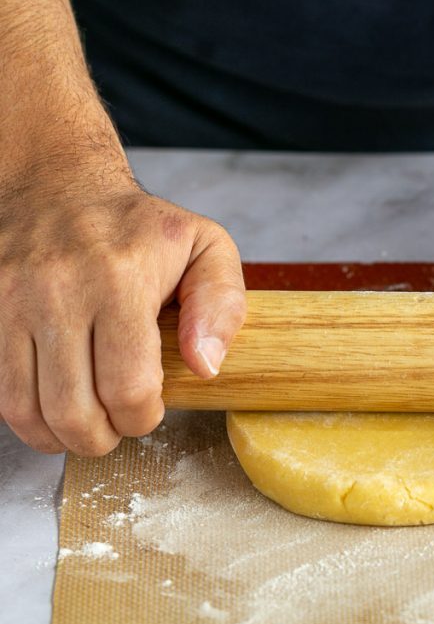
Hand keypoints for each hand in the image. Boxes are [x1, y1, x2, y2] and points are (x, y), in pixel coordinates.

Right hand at [0, 172, 245, 455]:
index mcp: (120, 277)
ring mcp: (11, 301)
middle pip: (74, 410)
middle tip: (118, 424)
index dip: (144, 417)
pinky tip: (52, 407)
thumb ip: (222, 306)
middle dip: (104, 437)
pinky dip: (26, 417)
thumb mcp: (206, 249)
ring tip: (86, 423)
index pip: (128, 387)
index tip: (150, 408)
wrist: (58, 186)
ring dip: (62, 436)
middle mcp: (58, 289)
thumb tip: (205, 365)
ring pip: (26, 410)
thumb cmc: (138, 228)